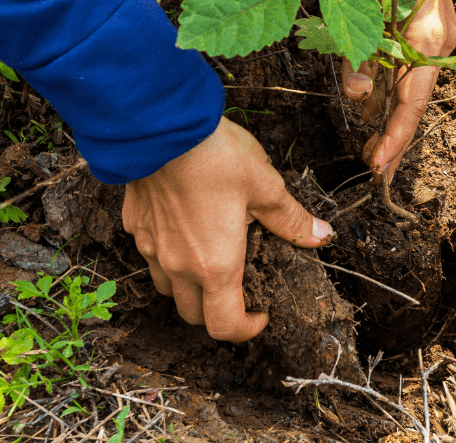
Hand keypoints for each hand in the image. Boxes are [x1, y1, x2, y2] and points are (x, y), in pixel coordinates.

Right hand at [121, 117, 333, 341]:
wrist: (159, 125)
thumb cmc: (214, 156)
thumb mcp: (265, 185)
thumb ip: (291, 218)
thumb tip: (321, 236)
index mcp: (215, 266)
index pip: (224, 326)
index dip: (246, 330)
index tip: (261, 314)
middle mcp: (178, 266)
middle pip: (193, 314)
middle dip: (218, 312)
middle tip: (240, 289)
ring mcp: (151, 247)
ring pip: (167, 288)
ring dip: (189, 287)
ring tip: (211, 259)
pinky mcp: (134, 224)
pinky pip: (151, 254)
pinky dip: (168, 255)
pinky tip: (184, 227)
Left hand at [341, 0, 455, 180]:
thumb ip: (356, 43)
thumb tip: (359, 95)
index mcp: (427, 33)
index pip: (412, 98)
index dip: (395, 135)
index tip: (378, 164)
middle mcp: (440, 42)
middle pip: (417, 102)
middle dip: (397, 139)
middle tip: (376, 172)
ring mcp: (438, 38)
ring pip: (415, 90)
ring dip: (396, 121)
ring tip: (376, 153)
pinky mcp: (430, 33)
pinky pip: (413, 73)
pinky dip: (398, 97)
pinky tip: (382, 115)